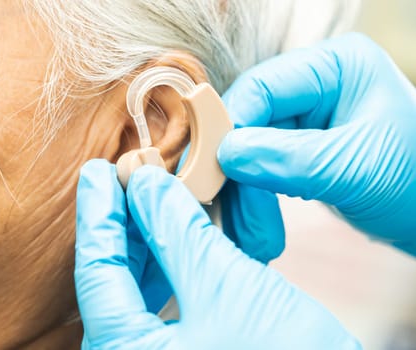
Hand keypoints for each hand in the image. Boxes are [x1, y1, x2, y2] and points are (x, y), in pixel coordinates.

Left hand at [75, 159, 360, 348]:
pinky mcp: (190, 347)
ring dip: (148, 236)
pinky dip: (171, 259)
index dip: (97, 215)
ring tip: (152, 193)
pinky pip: (166, 297)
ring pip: (139, 286)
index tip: (96, 172)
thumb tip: (146, 185)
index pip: (96, 272)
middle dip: (122, 221)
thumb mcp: (226, 286)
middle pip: (113, 277)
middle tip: (126, 175)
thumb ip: (178, 234)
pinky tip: (180, 228)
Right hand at [219, 33, 415, 255]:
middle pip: (250, 120)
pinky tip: (257, 227)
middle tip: (231, 212)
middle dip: (240, 171)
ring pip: (250, 149)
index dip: (232, 126)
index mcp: (335, 67)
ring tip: (254, 235)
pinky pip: (261, 168)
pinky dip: (255, 198)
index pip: (262, 87)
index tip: (215, 169)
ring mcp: (305, 119)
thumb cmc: (414, 182)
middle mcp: (314, 86)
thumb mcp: (352, 167)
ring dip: (245, 193)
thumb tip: (225, 155)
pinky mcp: (298, 148)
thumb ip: (286, 158)